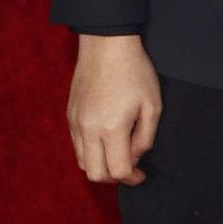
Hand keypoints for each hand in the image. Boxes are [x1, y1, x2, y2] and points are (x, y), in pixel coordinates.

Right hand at [67, 34, 162, 184]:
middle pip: (95, 174)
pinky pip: (77, 146)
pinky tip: (106, 140)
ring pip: (82, 162)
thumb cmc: (134, 72)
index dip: (132, 178)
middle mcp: (88, 129)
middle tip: (129, 168)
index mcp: (112, 128)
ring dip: (100, 166)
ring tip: (117, 154)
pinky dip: (91, 152)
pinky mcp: (70, 115)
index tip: (142, 174)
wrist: (105, 45)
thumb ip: (145, 138)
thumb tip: (135, 157)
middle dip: (114, 178)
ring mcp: (76, 123)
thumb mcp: (152, 105)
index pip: (117, 171)